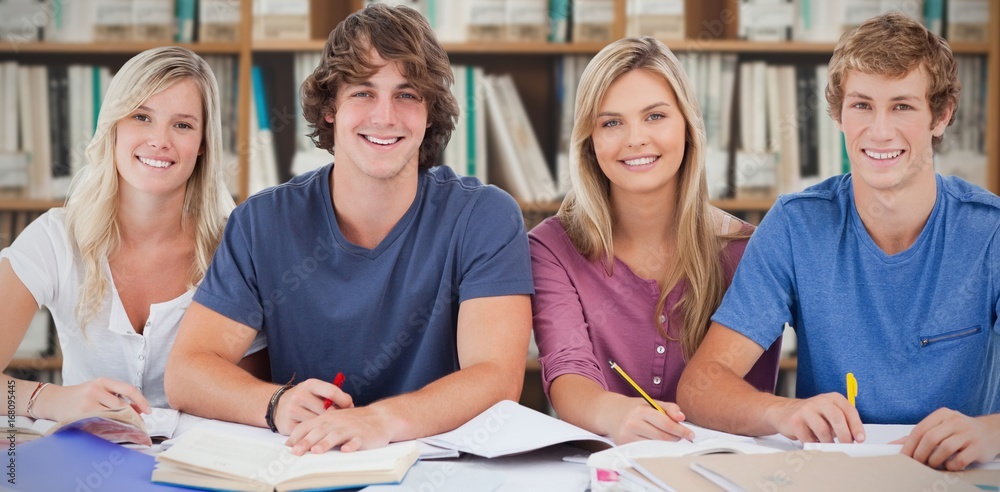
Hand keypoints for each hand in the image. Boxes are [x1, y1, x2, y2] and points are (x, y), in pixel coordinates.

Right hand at [32, 377, 150, 420]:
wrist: (53, 400)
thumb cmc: (80, 396)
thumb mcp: (98, 390)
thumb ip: (117, 397)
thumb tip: (139, 410)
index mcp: (102, 381)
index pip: (128, 389)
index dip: (141, 401)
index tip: (148, 411)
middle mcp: (95, 390)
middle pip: (122, 405)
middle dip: (132, 416)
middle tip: (139, 424)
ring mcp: (87, 403)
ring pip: (112, 416)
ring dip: (122, 423)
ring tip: (126, 427)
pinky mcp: (80, 415)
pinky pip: (100, 424)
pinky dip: (108, 427)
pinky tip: (110, 429)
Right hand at [273, 378, 352, 435]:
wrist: (277, 405)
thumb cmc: (304, 397)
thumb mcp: (316, 390)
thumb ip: (333, 394)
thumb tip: (350, 405)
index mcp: (310, 384)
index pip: (332, 392)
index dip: (344, 401)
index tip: (350, 407)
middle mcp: (300, 396)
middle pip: (327, 410)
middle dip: (337, 416)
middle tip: (342, 420)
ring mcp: (293, 411)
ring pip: (319, 423)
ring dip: (327, 426)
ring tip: (332, 426)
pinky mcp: (288, 425)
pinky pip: (309, 433)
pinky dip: (316, 434)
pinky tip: (320, 433)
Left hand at [285, 405, 391, 454]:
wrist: (380, 417)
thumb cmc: (353, 421)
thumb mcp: (334, 421)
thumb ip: (318, 429)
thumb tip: (296, 443)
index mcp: (327, 418)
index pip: (308, 425)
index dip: (297, 436)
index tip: (287, 447)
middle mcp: (337, 422)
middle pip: (319, 431)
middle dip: (307, 441)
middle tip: (296, 452)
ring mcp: (351, 428)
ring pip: (337, 435)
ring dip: (326, 443)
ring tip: (316, 451)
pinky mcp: (364, 435)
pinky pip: (357, 440)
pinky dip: (351, 445)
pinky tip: (346, 450)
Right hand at [602, 397, 694, 444]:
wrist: (610, 413)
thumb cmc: (634, 408)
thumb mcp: (651, 402)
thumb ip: (669, 407)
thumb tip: (682, 417)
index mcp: (641, 410)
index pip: (666, 423)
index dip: (681, 430)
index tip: (690, 434)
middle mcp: (633, 424)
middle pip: (663, 437)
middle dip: (676, 437)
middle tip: (680, 435)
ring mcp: (628, 437)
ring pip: (656, 446)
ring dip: (667, 443)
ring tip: (669, 437)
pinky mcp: (625, 446)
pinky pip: (646, 451)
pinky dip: (656, 448)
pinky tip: (657, 443)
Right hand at [767, 392, 863, 442]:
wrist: (783, 411)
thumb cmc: (812, 415)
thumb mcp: (830, 413)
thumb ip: (843, 423)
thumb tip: (854, 439)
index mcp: (833, 398)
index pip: (849, 411)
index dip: (856, 426)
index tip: (860, 439)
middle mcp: (820, 401)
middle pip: (837, 418)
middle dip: (844, 436)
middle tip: (847, 446)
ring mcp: (806, 410)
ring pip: (823, 431)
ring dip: (828, 443)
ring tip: (828, 445)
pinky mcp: (795, 421)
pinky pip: (809, 439)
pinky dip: (814, 444)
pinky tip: (814, 441)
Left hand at [896, 408, 999, 469]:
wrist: (990, 432)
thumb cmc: (959, 431)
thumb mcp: (940, 426)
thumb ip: (919, 434)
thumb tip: (894, 444)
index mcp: (943, 414)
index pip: (920, 429)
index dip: (909, 445)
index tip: (904, 456)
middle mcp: (955, 421)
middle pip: (930, 438)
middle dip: (920, 454)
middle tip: (917, 463)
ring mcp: (968, 433)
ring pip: (944, 448)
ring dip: (934, 460)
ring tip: (931, 465)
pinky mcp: (978, 447)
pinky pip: (960, 459)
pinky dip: (951, 465)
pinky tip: (948, 465)